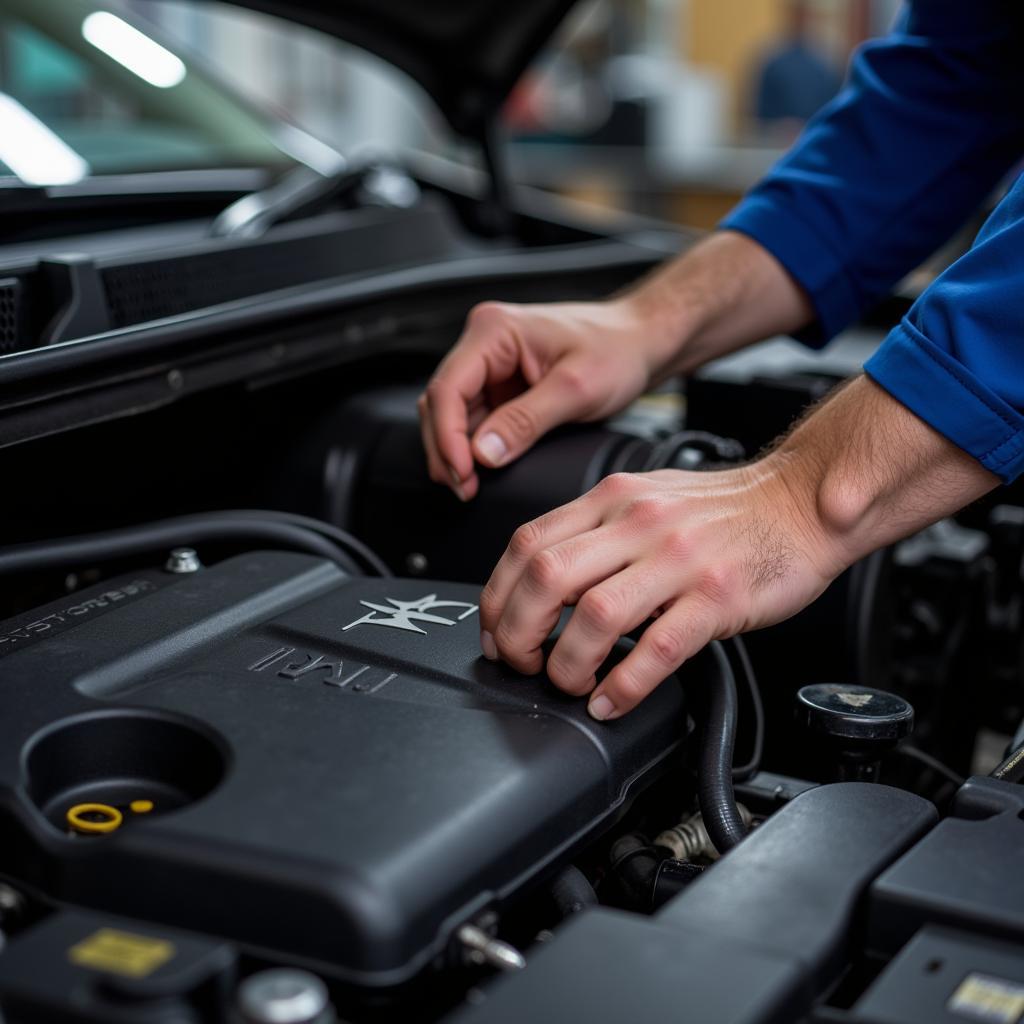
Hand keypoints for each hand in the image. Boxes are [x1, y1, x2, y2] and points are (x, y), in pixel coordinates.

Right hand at [418, 298, 669, 500]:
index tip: (462, 473)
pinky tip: (481, 470)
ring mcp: (491, 364)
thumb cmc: (617, 350)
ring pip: (452, 414)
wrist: (640, 342)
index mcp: (494, 331)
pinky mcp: (500, 383)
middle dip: (447, 449)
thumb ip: (525, 422)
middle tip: (464, 488)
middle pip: (441, 402)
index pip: (448, 388)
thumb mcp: (575, 389)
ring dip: (456, 451)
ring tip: (469, 486)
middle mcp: (485, 342)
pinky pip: (473, 418)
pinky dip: (472, 446)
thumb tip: (482, 454)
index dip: (447, 436)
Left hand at [478, 460, 845, 719]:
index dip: (497, 595)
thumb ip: (595, 529)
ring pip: (596, 616)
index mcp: (613, 499)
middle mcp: (638, 522)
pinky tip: (610, 700)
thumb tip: (540, 576)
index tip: (495, 629)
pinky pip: (657, 648)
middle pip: (547, 578)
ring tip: (567, 684)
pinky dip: (623, 684)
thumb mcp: (646, 496)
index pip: (527, 543)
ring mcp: (679, 559)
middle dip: (517, 632)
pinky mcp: (717, 597)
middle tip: (520, 662)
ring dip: (566, 664)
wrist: (800, 502)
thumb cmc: (724, 509)